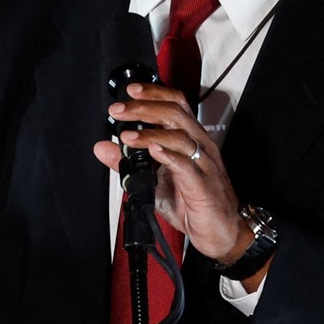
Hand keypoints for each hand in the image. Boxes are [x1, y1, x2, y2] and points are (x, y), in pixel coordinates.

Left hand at [92, 82, 250, 267]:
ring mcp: (204, 164)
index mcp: (191, 140)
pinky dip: (168, 156)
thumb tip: (101, 147)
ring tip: (126, 136)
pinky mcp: (203, 185)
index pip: (176, 105)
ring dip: (149, 134)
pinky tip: (153, 151)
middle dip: (144, 108)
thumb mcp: (153, 181)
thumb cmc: (193, 203)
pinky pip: (187, 165)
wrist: (221, 232)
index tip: (130, 91)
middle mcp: (200, 146)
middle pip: (175, 114)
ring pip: (180, 136)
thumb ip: (127, 163)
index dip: (154, 94)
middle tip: (118, 110)